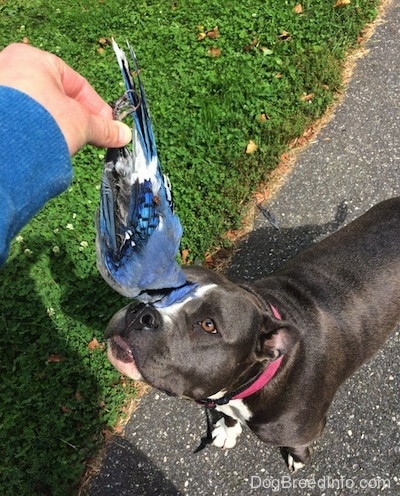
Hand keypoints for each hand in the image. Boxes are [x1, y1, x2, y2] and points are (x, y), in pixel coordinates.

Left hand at [0, 43, 131, 154]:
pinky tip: (45, 146)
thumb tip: (122, 134)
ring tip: (65, 144)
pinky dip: (37, 133)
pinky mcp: (0, 116)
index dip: (96, 107)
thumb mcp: (81, 123)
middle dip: (75, 118)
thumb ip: (103, 128)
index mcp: (34, 59)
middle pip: (56, 97)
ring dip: (56, 127)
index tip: (108, 125)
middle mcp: (11, 69)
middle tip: (88, 136)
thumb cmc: (40, 121)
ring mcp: (2, 92)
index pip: (75, 83)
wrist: (10, 146)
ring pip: (39, 110)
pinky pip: (23, 122)